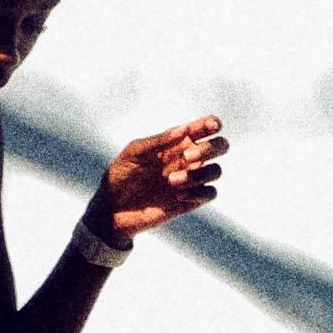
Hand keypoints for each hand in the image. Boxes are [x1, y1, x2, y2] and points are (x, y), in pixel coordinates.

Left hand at [84, 116, 226, 244]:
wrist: (112, 209)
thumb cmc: (120, 175)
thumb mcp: (134, 152)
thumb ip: (159, 140)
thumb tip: (184, 129)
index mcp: (177, 142)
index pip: (205, 127)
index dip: (213, 124)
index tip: (210, 127)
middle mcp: (188, 159)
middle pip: (220, 147)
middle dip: (210, 149)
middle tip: (187, 157)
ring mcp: (190, 180)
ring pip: (216, 171)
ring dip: (199, 174)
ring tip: (171, 181)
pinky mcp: (189, 202)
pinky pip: (210, 194)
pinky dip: (199, 192)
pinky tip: (178, 196)